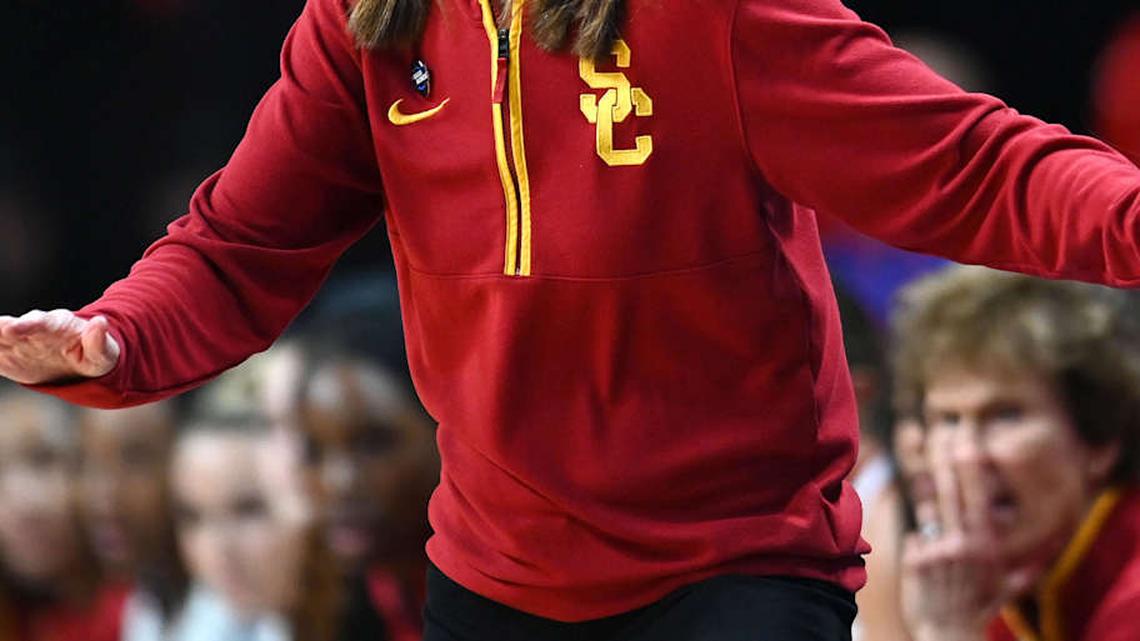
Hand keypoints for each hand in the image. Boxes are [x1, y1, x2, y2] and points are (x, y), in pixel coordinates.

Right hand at [0, 310, 119, 384]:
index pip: (44, 322)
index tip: (15, 327)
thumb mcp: (102, 354)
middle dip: (4, 327)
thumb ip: (98, 341)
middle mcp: (34, 328)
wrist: (77, 366)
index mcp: (58, 326)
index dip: (29, 324)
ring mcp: (17, 340)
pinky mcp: (6, 354)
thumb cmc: (93, 356)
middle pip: (16, 325)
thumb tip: (101, 322)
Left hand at [900, 427, 1036, 640]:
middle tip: (944, 432)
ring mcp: (939, 550)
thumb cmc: (978, 610)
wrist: (950, 634)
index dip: (972, 467)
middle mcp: (964, 544)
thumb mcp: (1004, 589)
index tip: (968, 440)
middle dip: (948, 461)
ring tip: (936, 514)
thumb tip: (1049, 553)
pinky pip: (915, 540)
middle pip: (952, 492)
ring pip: (929, 513)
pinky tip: (927, 570)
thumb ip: (1023, 568)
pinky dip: (920, 549)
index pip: (979, 497)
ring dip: (929, 504)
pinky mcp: (916, 560)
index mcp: (988, 546)